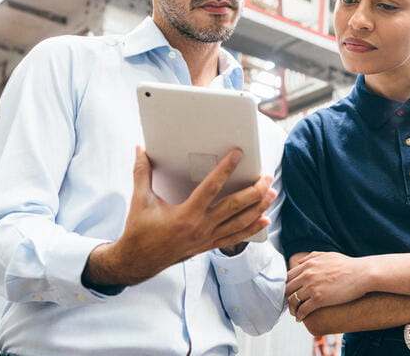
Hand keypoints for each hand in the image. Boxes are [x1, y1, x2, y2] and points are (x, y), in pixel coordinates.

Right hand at [82, 146, 275, 287]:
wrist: (138, 261)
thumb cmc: (139, 230)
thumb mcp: (140, 200)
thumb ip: (141, 173)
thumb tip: (140, 149)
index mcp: (185, 215)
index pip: (211, 188)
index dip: (226, 169)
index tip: (238, 154)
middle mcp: (200, 228)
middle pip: (234, 206)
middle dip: (254, 191)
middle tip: (267, 177)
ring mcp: (207, 238)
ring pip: (239, 222)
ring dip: (258, 207)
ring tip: (271, 193)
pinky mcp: (208, 246)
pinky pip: (235, 237)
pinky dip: (251, 229)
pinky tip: (264, 220)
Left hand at [285, 252, 370, 320]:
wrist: (362, 274)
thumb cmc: (348, 265)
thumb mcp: (328, 255)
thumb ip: (312, 257)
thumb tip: (300, 263)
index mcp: (308, 264)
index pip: (288, 276)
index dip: (287, 286)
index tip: (290, 293)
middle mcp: (307, 275)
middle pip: (288, 289)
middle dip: (287, 298)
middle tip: (291, 305)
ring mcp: (312, 287)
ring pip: (293, 300)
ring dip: (292, 309)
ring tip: (295, 313)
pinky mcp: (319, 299)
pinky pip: (303, 310)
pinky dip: (299, 315)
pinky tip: (300, 319)